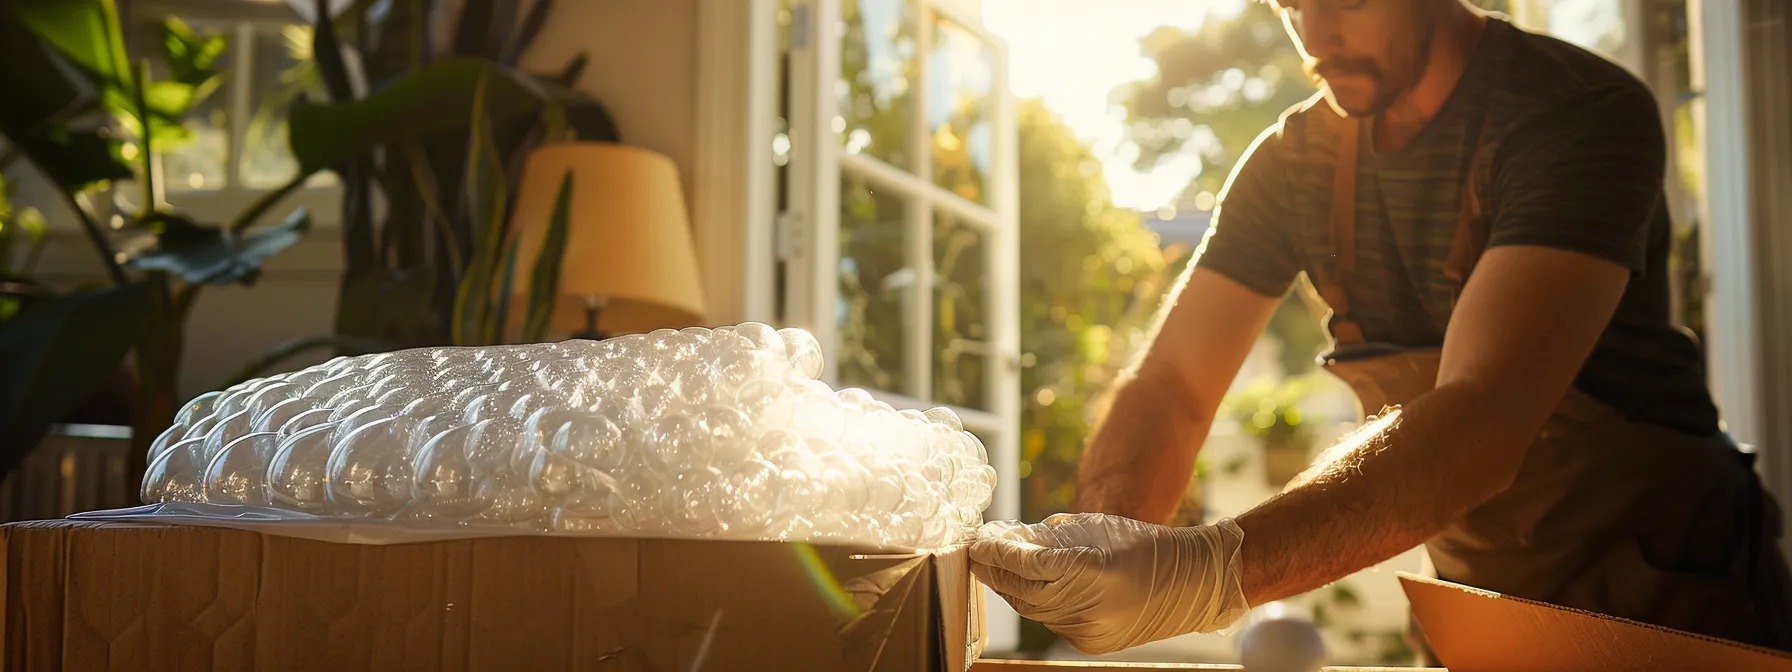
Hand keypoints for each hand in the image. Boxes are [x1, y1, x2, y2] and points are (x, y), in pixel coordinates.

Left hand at [969, 512, 1247, 653]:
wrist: (1190, 584)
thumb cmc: (1143, 545)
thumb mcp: (1095, 528)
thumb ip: (1048, 535)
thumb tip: (1007, 537)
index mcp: (1094, 571)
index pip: (1028, 564)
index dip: (998, 552)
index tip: (977, 540)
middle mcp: (1091, 607)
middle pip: (1023, 591)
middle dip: (996, 571)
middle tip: (979, 551)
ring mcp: (1090, 630)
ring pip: (1033, 610)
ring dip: (1012, 587)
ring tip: (998, 564)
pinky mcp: (1091, 643)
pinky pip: (1050, 621)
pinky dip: (1035, 603)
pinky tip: (1028, 585)